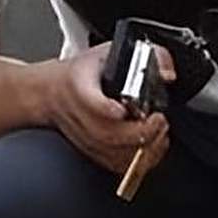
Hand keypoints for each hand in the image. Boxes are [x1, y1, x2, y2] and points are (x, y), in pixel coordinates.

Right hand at [39, 42, 170, 176]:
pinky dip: (138, 161)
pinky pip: (115, 165)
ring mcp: (83, 137)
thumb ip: (149, 56)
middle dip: (140, 131)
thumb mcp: (112, 52)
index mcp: (79, 86)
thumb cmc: (84, 73)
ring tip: (159, 134)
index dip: (105, 108)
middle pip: (107, 133)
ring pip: (112, 154)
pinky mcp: (90, 151)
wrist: (48, 93)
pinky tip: (151, 147)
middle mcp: (78, 115)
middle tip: (159, 121)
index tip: (121, 110)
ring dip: (143, 148)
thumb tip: (168, 74)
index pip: (90, 101)